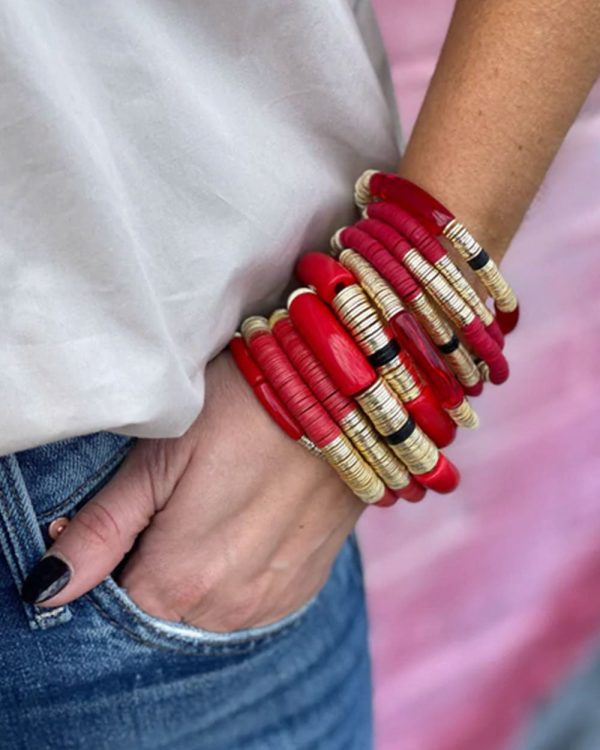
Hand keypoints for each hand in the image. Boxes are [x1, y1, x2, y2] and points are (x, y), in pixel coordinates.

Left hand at [23, 351, 363, 630]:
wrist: (339, 398)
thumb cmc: (242, 411)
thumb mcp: (160, 456)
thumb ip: (103, 530)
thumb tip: (47, 587)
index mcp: (180, 580)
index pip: (118, 602)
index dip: (115, 558)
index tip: (134, 513)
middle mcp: (227, 607)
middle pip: (163, 608)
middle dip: (158, 564)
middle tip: (180, 500)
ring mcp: (271, 601)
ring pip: (207, 607)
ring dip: (202, 570)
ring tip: (220, 504)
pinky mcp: (303, 586)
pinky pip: (251, 601)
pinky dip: (239, 571)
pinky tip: (250, 521)